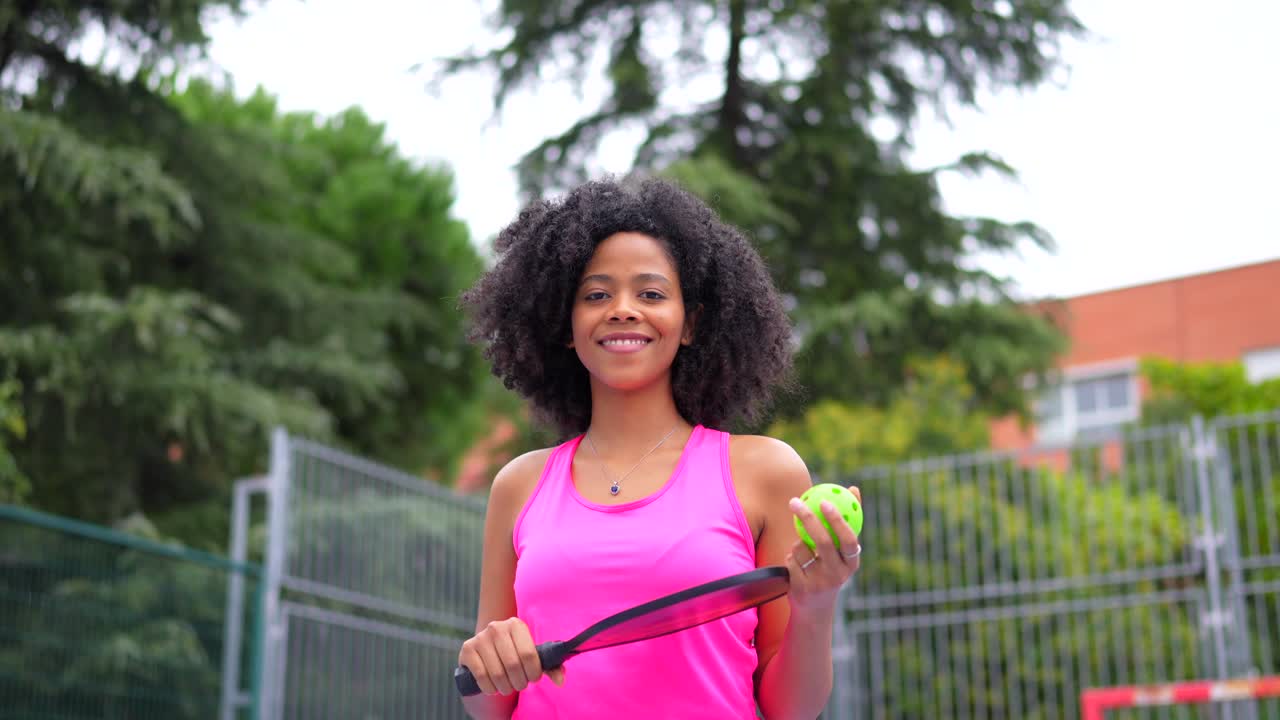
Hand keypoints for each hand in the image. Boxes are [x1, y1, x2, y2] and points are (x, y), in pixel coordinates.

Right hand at [457, 617, 565, 694]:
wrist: (486, 653)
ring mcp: (480, 638)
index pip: (529, 654)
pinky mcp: (467, 649)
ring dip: (505, 688)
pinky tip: (493, 687)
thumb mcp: (532, 657)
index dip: (533, 672)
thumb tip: (561, 680)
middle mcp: (497, 627)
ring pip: (497, 674)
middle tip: (520, 685)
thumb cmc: (515, 654)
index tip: (533, 678)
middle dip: (520, 682)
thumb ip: (550, 667)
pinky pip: (481, 676)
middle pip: (513, 665)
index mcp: (516, 624)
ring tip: (508, 687)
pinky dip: (490, 688)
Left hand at [784, 486, 861, 612]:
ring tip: (803, 553)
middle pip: (822, 541)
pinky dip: (790, 557)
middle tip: (795, 501)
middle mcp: (838, 574)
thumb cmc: (830, 569)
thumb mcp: (842, 551)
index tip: (825, 501)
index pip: (849, 539)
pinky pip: (790, 560)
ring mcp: (819, 583)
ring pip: (801, 548)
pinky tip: (796, 567)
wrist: (815, 610)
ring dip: (797, 544)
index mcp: (852, 563)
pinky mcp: (802, 588)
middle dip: (808, 518)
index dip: (838, 520)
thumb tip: (853, 489)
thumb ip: (847, 522)